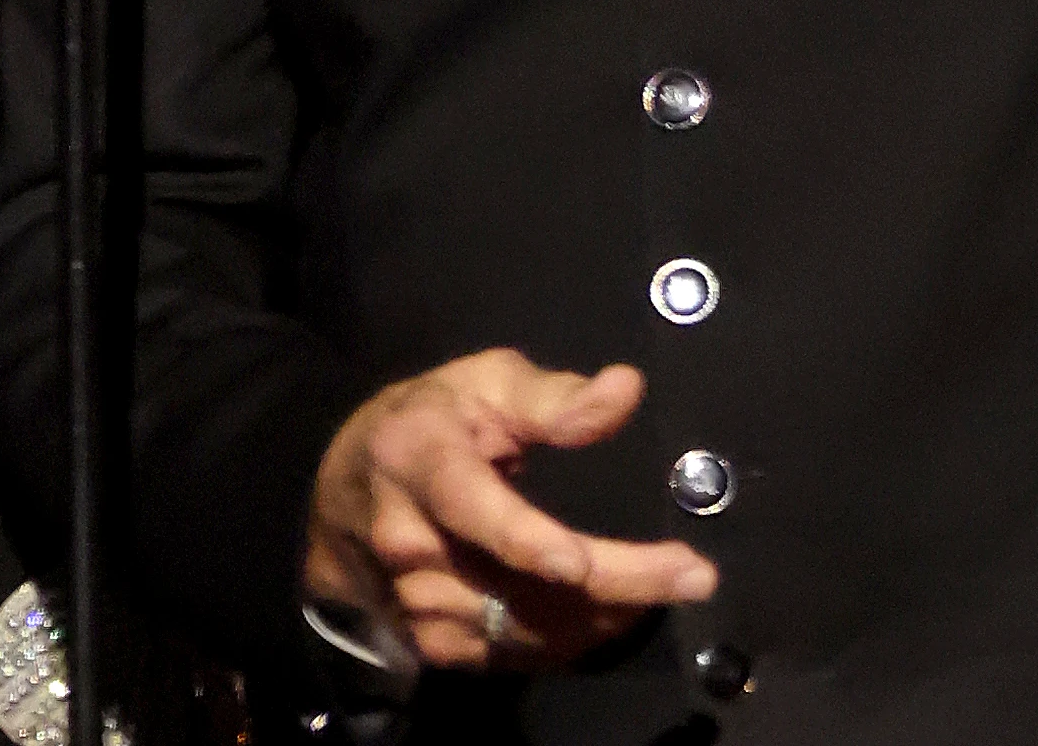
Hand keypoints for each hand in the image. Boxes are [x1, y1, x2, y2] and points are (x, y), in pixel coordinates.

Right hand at [306, 350, 717, 672]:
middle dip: (618, 583)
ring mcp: (420, 603)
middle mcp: (413, 544)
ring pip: (529, 627)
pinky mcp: (435, 645)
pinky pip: (520, 654)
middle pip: (522, 582)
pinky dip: (575, 638)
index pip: (471, 507)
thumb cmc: (429, 425)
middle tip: (694, 575)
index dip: (524, 541)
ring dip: (607, 614)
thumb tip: (623, 392)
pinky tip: (615, 611)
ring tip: (666, 584)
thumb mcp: (481, 383)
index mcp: (420, 461)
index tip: (580, 563)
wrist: (343, 498)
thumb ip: (552, 395)